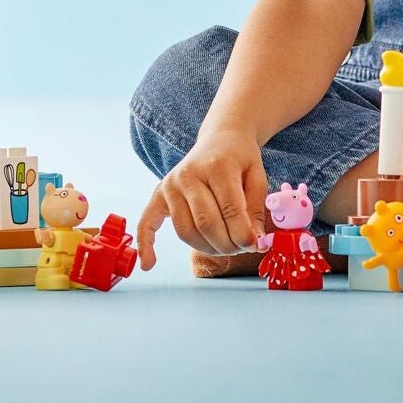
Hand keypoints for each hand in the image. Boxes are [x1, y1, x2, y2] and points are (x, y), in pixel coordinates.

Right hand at [136, 127, 269, 267]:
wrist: (221, 137)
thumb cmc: (240, 158)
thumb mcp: (257, 176)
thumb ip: (255, 210)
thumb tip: (254, 243)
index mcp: (217, 166)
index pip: (229, 209)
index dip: (243, 233)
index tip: (254, 245)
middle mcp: (189, 174)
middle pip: (206, 224)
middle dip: (227, 244)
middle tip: (242, 248)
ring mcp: (171, 184)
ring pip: (186, 231)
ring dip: (207, 248)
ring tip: (224, 247)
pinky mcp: (159, 193)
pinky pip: (147, 222)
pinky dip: (146, 244)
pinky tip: (148, 265)